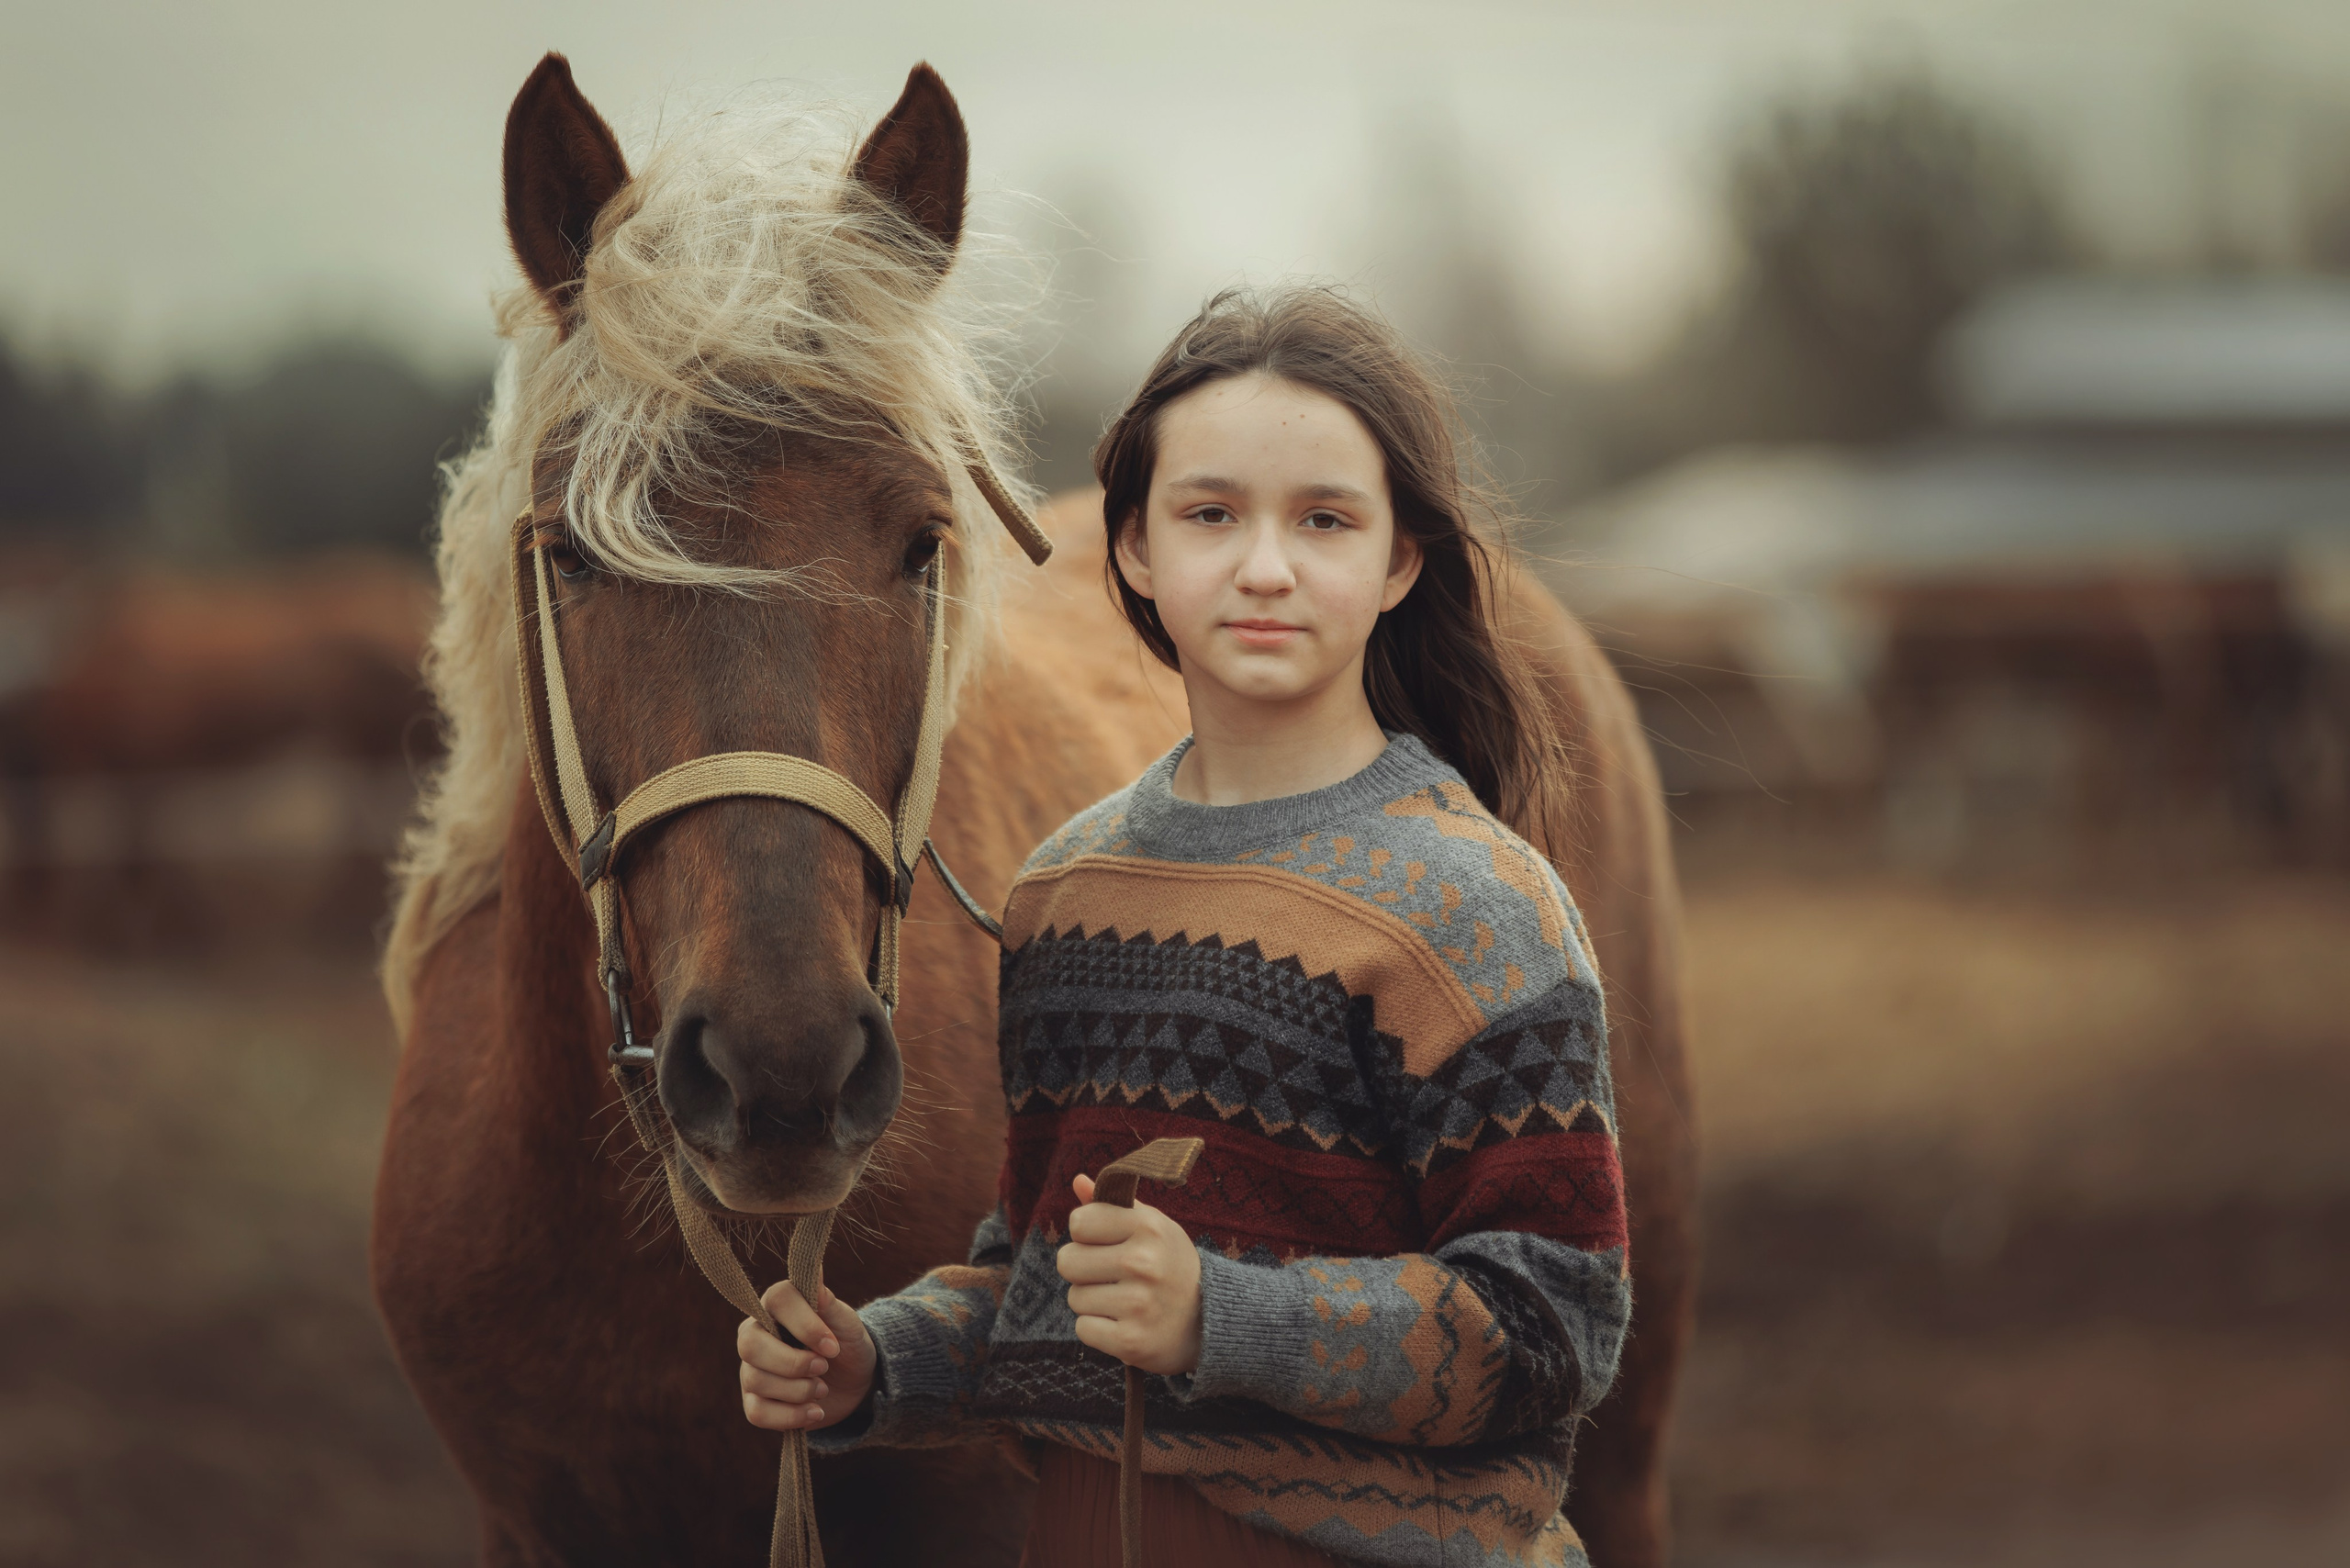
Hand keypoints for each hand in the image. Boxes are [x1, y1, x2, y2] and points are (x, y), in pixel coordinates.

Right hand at [738, 1280, 875, 1431]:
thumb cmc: (846, 1343)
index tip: (831, 1346)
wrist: (853, 1382)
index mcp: (778, 1305)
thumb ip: (828, 1301)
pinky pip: (757, 1413)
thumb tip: (814, 1271)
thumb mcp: (846, 1323)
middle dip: (793, 1363)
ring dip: (798, 1391)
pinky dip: (791, 1416)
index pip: (778, 1300)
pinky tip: (814, 1411)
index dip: (805, 1324)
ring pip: (756, 1381)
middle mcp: (756, 1334)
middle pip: (750, 1345)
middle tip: (824, 1367)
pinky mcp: (755, 1402)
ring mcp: (751, 1369)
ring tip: (822, 1389)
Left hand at [1056, 1171, 1202, 1374]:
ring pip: (1074, 1298)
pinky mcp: (1131, 1342)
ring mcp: (1138, 1305)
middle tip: (1112, 1276)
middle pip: (1067, 1261)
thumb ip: (1112, 1205)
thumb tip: (1077, 1180)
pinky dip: (1098, 1329)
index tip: (1107, 1243)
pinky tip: (1124, 1323)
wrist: (1210, 1320)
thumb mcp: (1152, 1227)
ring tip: (1123, 1300)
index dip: (1087, 1234)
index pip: (1079, 1222)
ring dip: (1092, 1302)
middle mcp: (1144, 1263)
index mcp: (1148, 1227)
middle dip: (1083, 1270)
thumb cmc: (1170, 1265)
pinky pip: (1083, 1329)